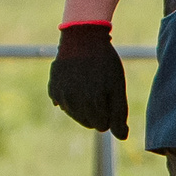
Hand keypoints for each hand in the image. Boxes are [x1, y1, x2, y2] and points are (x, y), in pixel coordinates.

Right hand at [48, 22, 128, 138]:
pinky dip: (71, 98)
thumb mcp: (117, 87)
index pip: (103, 126)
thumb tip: (122, 137)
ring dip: (83, 106)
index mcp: (93, 103)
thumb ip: (120, 114)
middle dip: (97, 112)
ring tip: (89, 85)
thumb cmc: (105, 63)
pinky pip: (63, 104)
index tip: (110, 97)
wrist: (82, 38)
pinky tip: (76, 82)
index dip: (110, 114)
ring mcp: (61, 97)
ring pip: (76, 115)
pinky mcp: (53, 90)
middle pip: (89, 123)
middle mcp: (75, 103)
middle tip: (100, 90)